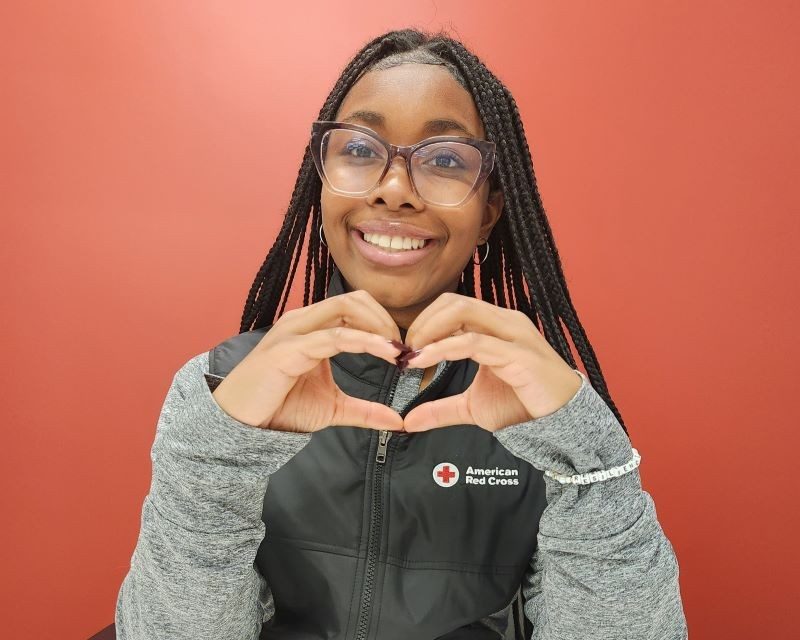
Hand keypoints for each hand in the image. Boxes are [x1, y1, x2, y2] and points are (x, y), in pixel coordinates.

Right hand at [211, 290, 406, 432]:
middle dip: (386, 320)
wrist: (241, 424)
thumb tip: (399, 421)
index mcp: (313, 327)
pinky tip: (385, 353)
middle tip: (403, 350)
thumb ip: (365, 410)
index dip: (384, 323)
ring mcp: (295, 331)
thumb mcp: (333, 408)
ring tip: (397, 352)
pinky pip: (334, 336)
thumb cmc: (280, 407)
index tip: (404, 350)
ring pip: (346, 308)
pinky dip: (365, 342)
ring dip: (379, 327)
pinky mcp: (289, 349)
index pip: (355, 307)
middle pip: (354, 299)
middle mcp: (304, 321)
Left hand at [400, 292, 582, 432]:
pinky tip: (424, 363)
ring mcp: (513, 335)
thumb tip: (409, 421)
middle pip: (453, 302)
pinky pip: (473, 342)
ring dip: (429, 332)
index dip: (424, 324)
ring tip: (412, 357)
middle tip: (405, 352)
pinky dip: (443, 349)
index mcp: (496, 325)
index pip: (452, 306)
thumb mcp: (472, 407)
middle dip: (422, 323)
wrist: (562, 423)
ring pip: (462, 312)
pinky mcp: (519, 354)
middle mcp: (505, 322)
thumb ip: (441, 409)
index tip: (407, 352)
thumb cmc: (523, 406)